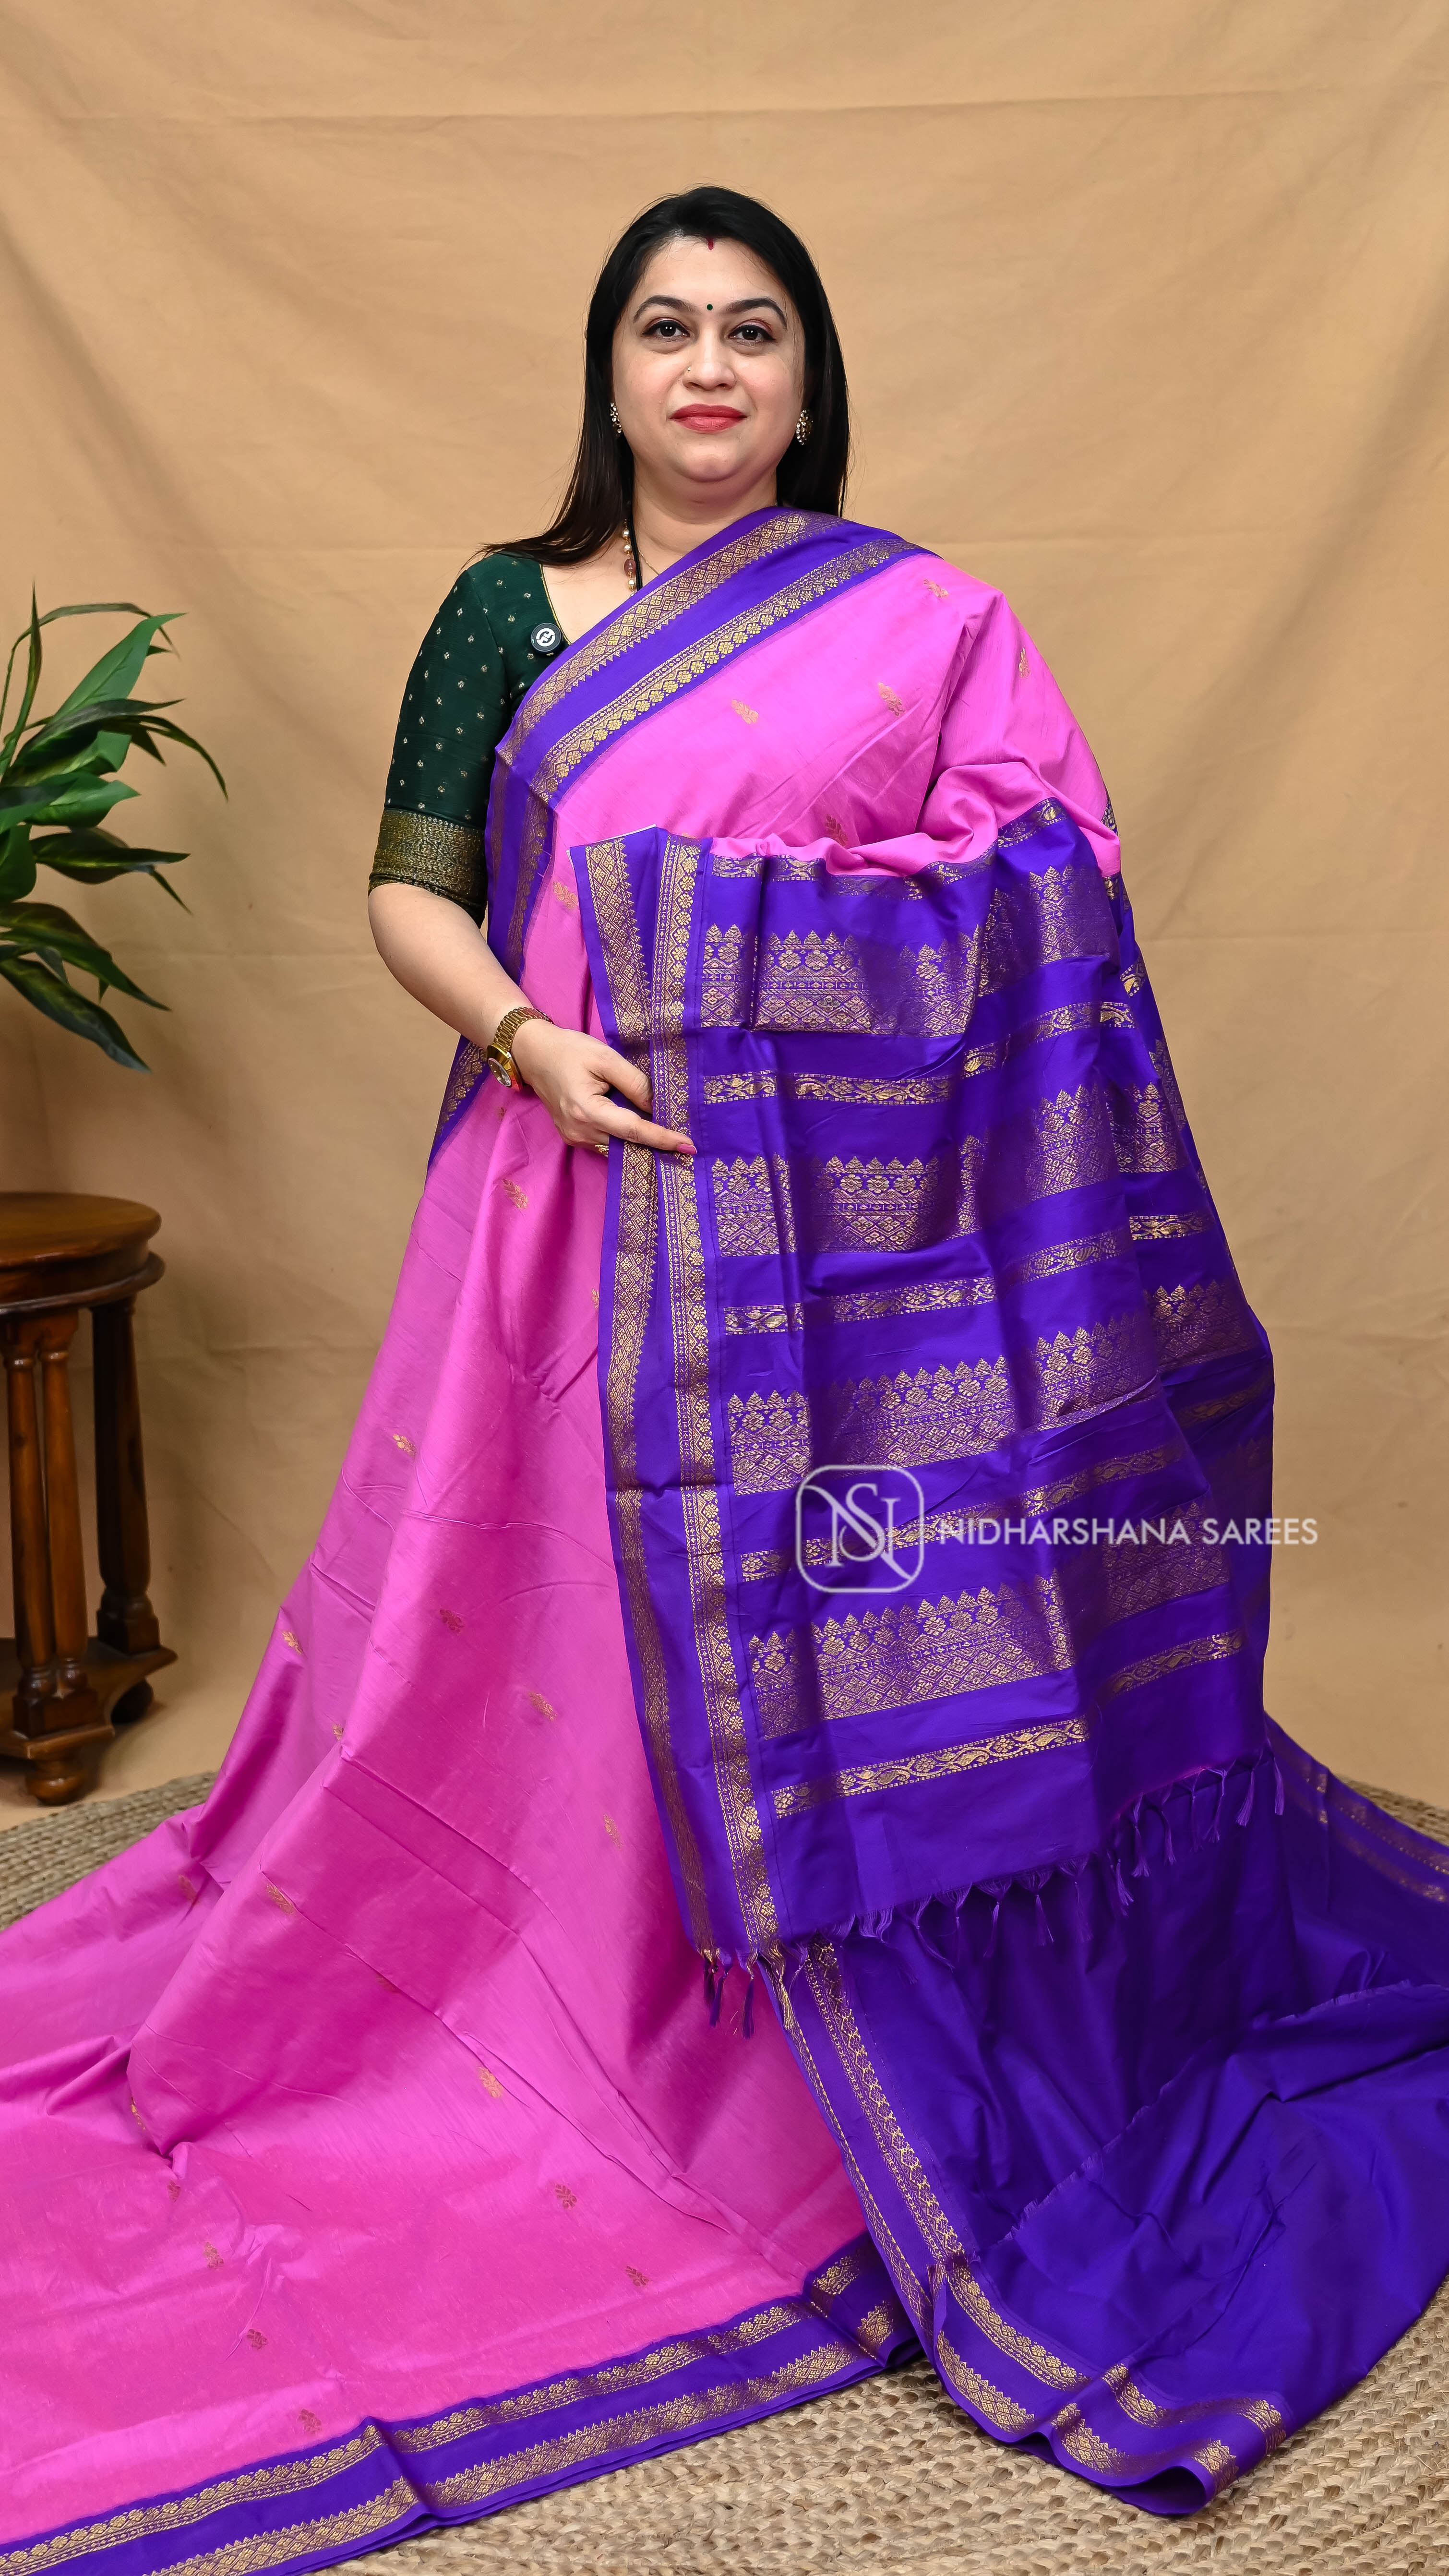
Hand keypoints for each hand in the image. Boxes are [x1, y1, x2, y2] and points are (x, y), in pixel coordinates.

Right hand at [510, 1019, 693, 1157]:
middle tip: (685, 1143)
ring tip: (668, 1138)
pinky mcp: (573, 1137)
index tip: (688, 1146)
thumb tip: (657, 1106)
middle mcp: (579, 1131)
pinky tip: (642, 1133)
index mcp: (587, 1111)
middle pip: (627, 1144)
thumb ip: (634, 1083)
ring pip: (617, 1148)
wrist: (534, 1054)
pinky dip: (625, 1140)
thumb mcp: (606, 1059)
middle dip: (656, 1144)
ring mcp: (574, 1138)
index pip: (634, 1130)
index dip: (662, 1138)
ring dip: (641, 1144)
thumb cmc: (569, 1051)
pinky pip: (606, 1145)